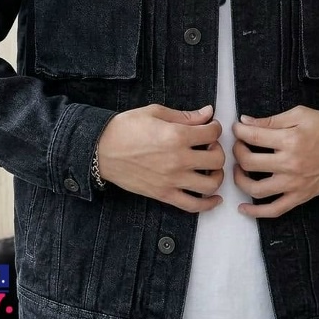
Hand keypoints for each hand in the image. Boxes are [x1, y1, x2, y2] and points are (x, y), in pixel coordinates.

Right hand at [97, 103, 224, 212]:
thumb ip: (185, 115)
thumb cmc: (125, 128)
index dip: (215, 128)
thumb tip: (208, 112)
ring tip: (209, 168)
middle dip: (218, 150)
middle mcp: (178, 159)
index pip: (213, 133)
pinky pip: (194, 206)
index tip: (209, 128)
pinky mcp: (164, 194)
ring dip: (217, 174)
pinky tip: (215, 197)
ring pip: (211, 183)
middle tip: (208, 146)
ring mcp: (172, 180)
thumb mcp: (155, 112)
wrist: (101, 149)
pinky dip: (209, 204)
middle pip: (217, 159)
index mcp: (177, 135)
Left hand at [232, 105, 318, 218]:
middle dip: (237, 150)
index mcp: (290, 140)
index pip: (252, 136)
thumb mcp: (300, 115)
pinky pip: (274, 210)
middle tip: (239, 144)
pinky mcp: (301, 197)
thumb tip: (245, 121)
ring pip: (256, 188)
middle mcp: (290, 164)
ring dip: (239, 179)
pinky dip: (256, 212)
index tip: (237, 127)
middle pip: (248, 162)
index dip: (239, 130)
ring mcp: (295, 184)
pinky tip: (242, 207)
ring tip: (239, 168)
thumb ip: (271, 120)